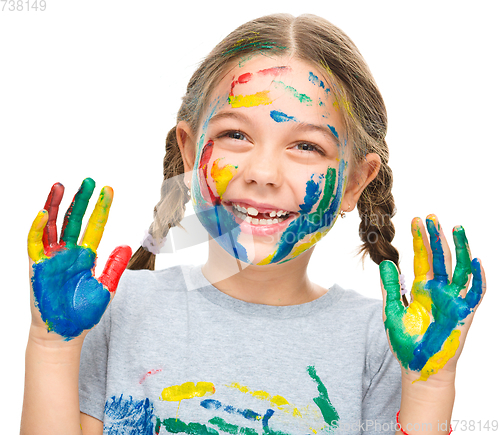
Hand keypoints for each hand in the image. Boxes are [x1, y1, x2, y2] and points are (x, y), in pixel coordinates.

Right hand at [27, 178, 131, 341]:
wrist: (64, 333)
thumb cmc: (83, 314)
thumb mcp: (106, 288)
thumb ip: (114, 266)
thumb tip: (126, 245)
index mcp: (87, 256)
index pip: (95, 226)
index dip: (101, 208)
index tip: (108, 190)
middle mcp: (70, 252)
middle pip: (75, 220)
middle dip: (82, 200)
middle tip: (89, 181)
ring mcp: (53, 257)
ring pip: (53, 225)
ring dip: (56, 206)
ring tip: (61, 186)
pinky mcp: (37, 266)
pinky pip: (35, 243)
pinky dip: (37, 228)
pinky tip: (44, 214)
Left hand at [379, 214, 485, 382]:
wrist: (418, 368)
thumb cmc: (405, 340)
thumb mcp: (392, 310)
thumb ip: (390, 287)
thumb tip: (385, 262)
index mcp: (420, 287)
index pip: (422, 257)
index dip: (419, 239)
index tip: (415, 220)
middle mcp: (438, 289)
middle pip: (440, 257)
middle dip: (436, 236)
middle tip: (431, 216)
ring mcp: (453, 299)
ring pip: (459, 268)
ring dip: (460, 248)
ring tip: (456, 228)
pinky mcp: (464, 313)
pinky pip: (475, 293)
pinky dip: (478, 278)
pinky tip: (477, 261)